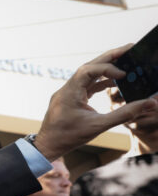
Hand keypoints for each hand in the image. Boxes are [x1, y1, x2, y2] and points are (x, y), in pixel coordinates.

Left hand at [33, 44, 157, 159]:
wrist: (47, 146)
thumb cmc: (68, 138)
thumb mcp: (98, 126)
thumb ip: (124, 114)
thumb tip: (148, 104)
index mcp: (69, 92)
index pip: (88, 70)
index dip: (107, 68)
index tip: (124, 74)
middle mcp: (67, 89)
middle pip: (89, 66)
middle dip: (110, 57)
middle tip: (130, 48)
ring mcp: (68, 93)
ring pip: (88, 75)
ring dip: (106, 69)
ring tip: (126, 64)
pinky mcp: (71, 99)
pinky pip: (87, 85)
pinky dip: (101, 82)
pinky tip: (115, 82)